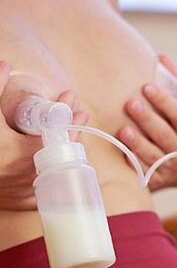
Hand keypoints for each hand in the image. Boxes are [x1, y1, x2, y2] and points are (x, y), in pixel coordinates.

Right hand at [0, 61, 88, 210]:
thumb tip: (6, 65)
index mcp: (14, 154)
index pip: (52, 131)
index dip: (63, 113)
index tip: (70, 98)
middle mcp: (23, 176)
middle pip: (60, 151)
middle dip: (71, 129)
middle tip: (78, 114)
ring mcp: (22, 191)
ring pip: (56, 168)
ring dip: (65, 150)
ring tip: (71, 132)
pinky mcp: (18, 202)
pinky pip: (44, 189)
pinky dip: (52, 174)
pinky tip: (58, 161)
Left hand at [118, 55, 176, 190]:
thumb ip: (174, 85)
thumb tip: (161, 58)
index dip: (164, 101)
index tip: (146, 87)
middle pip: (165, 135)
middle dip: (148, 119)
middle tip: (131, 104)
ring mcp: (170, 169)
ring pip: (153, 155)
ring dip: (138, 143)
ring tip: (122, 130)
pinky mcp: (157, 181)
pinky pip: (144, 172)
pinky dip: (133, 162)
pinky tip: (122, 152)